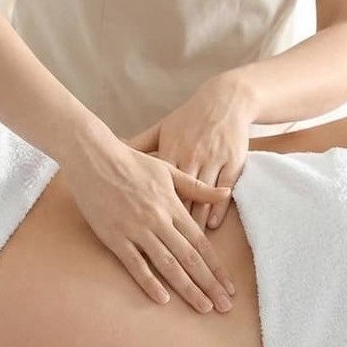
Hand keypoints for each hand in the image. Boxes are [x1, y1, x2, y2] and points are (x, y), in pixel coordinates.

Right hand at [62, 131, 235, 313]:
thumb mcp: (169, 170)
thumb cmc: (132, 162)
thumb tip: (226, 194)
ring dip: (187, 288)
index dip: (217, 268)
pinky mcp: (114, 237)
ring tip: (203, 307)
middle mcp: (159, 220)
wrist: (94, 157)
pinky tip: (163, 299)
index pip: (201, 243)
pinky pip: (135, 264)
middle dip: (209, 285)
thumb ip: (197, 188)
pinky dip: (149, 282)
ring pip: (168, 264)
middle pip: (190, 258)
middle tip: (224, 307)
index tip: (229, 287)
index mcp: (173, 206)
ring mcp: (136, 230)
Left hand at [126, 73, 256, 231]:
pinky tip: (212, 224)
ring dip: (197, 221)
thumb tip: (115, 151)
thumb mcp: (163, 129)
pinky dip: (218, 208)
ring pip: (203, 197)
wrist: (224, 101)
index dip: (151, 210)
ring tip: (190, 244)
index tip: (143, 231)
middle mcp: (190, 157)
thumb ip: (140, 144)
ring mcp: (212, 160)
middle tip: (167, 246)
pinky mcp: (232, 162)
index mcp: (171, 151)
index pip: (157, 187)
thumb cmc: (190, 118)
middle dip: (173, 223)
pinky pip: (223, 189)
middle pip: (180, 197)